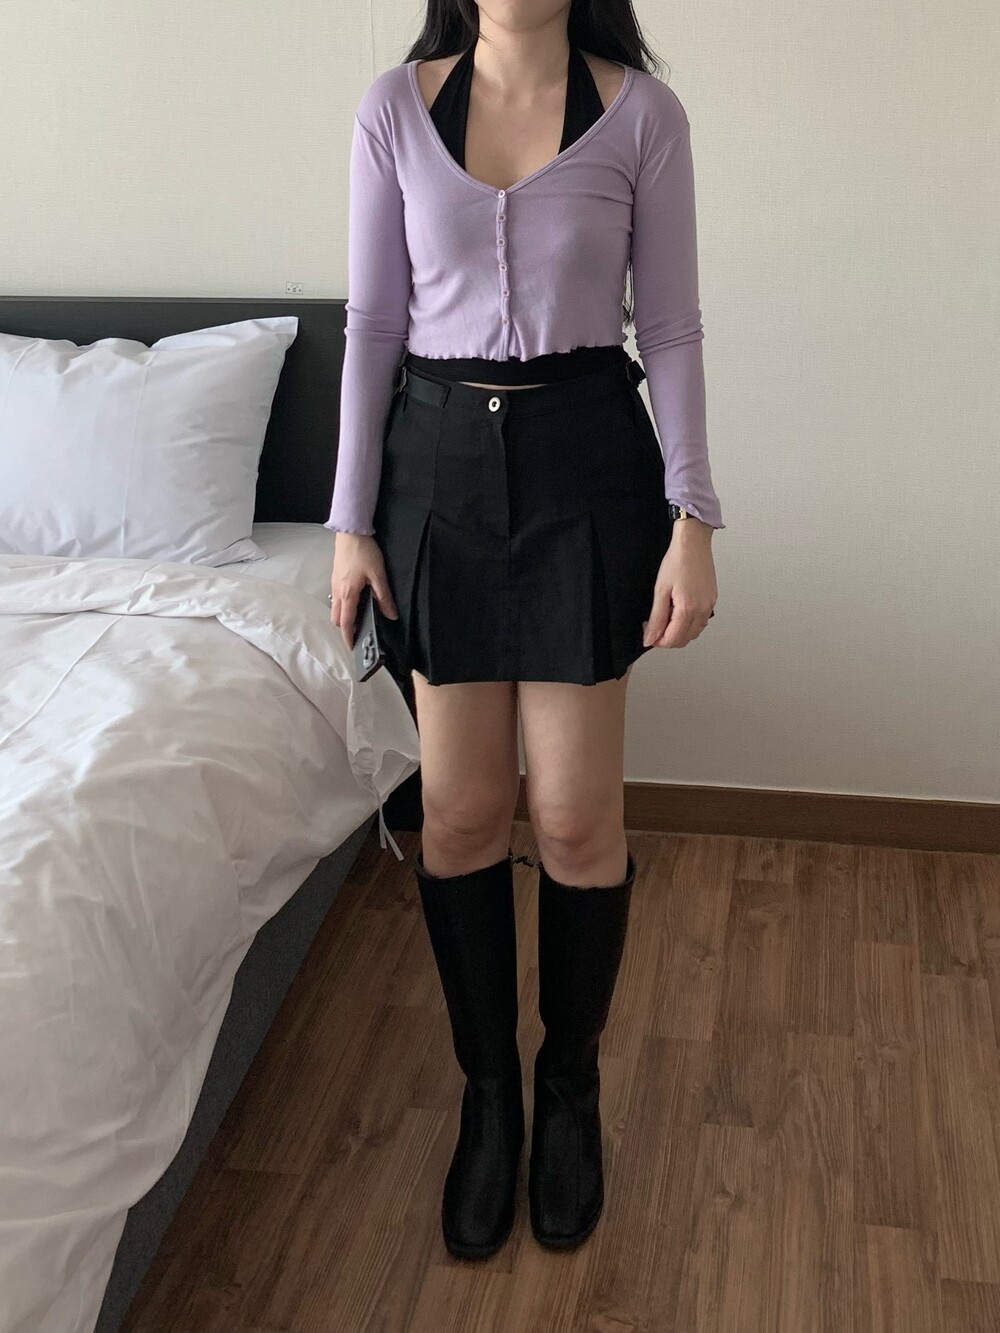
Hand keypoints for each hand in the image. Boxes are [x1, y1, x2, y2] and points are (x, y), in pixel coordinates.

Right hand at [330, 532, 397, 651]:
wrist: (350, 531)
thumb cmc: (364, 552)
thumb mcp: (378, 575)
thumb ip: (384, 597)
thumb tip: (391, 615)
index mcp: (348, 594)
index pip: (346, 622)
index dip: (349, 637)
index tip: (352, 648)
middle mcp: (337, 592)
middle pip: (337, 618)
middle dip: (345, 629)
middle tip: (358, 635)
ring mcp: (334, 584)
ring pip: (335, 608)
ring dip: (343, 618)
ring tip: (358, 620)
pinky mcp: (335, 577)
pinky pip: (336, 598)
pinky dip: (342, 607)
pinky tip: (355, 602)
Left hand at [642, 521, 716, 648]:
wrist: (693, 544)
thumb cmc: (677, 561)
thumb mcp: (660, 591)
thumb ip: (656, 618)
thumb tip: (650, 637)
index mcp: (688, 609)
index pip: (672, 640)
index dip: (657, 641)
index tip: (648, 633)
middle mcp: (702, 610)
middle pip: (684, 640)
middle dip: (667, 639)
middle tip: (654, 627)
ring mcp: (709, 606)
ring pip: (694, 633)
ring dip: (679, 633)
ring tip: (666, 619)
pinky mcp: (712, 600)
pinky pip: (701, 622)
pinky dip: (690, 625)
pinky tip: (679, 613)